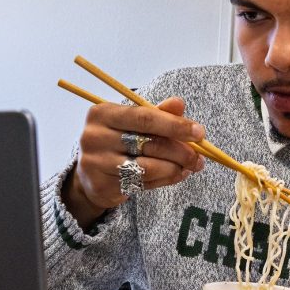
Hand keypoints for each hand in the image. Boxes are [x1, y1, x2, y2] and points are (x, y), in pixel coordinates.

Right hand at [63, 97, 206, 227]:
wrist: (90, 176)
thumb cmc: (117, 143)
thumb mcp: (134, 124)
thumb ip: (157, 114)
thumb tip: (179, 103)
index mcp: (103, 113)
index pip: (145, 118)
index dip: (175, 125)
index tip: (199, 132)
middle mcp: (95, 136)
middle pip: (149, 143)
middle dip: (180, 151)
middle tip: (199, 157)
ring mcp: (96, 163)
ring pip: (148, 167)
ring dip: (175, 168)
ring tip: (189, 167)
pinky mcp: (102, 185)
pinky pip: (143, 183)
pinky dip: (164, 179)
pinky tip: (175, 175)